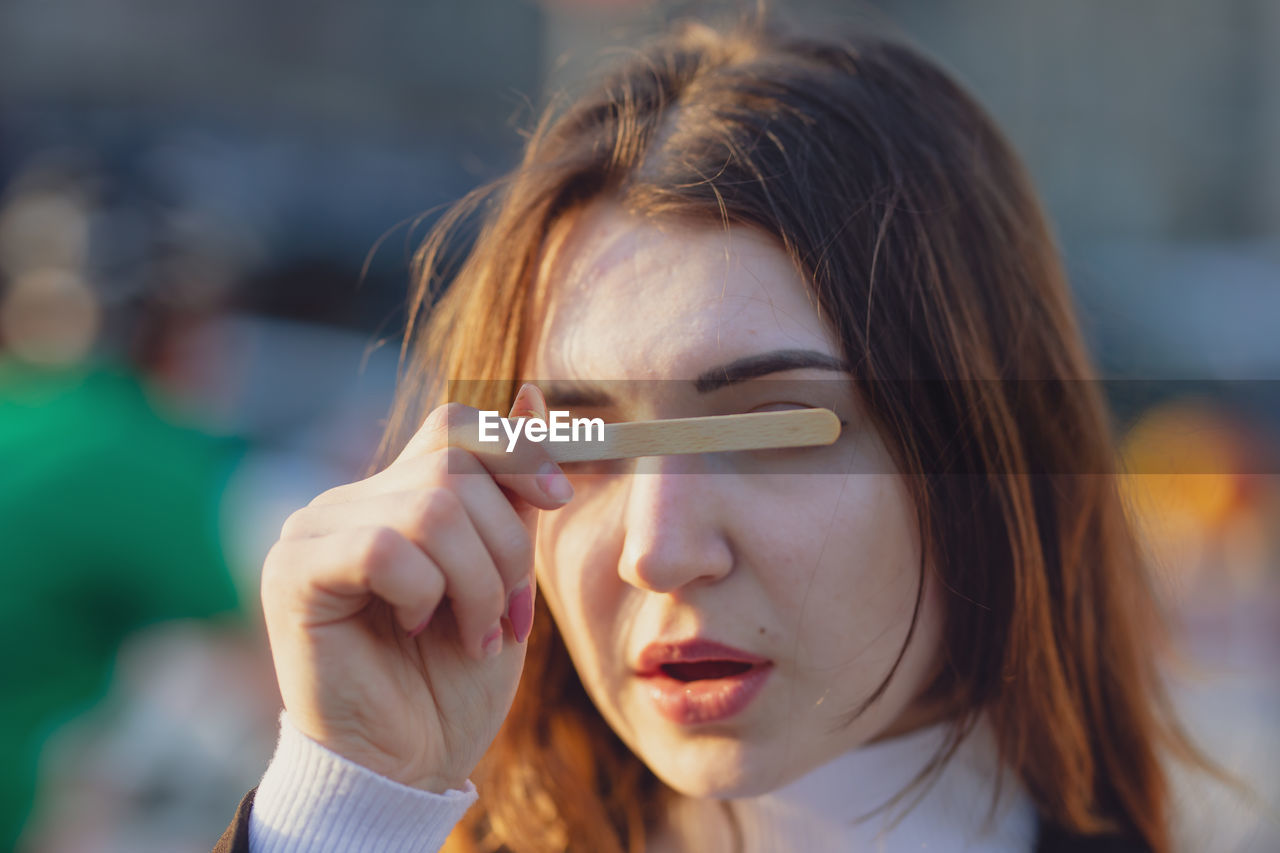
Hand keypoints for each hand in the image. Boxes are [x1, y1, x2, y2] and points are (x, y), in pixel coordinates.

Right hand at [259, 383, 570, 791]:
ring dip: (477, 582)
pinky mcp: (294, 571)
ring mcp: (314, 530)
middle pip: (456, 466)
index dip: (518, 450)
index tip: (560, 497)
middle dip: (508, 545)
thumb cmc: (454, 678)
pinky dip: (425, 593)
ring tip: (471, 632)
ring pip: (432, 508)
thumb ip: (512, 493)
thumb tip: (532, 396)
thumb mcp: (504, 574)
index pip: (456, 428)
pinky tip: (415, 629)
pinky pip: (385, 547)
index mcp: (394, 496)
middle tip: (507, 613)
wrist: (408, 767)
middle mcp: (347, 500)